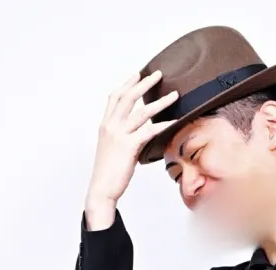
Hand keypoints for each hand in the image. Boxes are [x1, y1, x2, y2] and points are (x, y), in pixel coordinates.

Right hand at [85, 70, 178, 206]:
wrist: (101, 189)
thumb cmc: (108, 172)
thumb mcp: (113, 150)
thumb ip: (124, 138)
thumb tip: (140, 135)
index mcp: (105, 125)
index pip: (115, 98)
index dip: (127, 84)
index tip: (137, 74)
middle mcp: (111, 126)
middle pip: (128, 97)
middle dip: (144, 84)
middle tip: (158, 74)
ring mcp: (119, 135)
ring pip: (141, 112)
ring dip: (160, 101)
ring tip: (174, 95)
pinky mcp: (129, 146)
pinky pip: (149, 131)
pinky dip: (163, 124)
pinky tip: (174, 121)